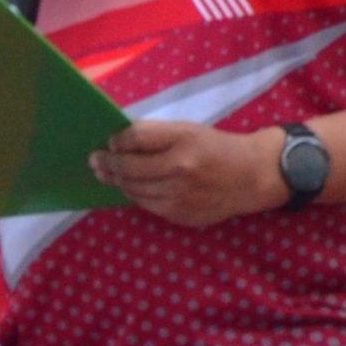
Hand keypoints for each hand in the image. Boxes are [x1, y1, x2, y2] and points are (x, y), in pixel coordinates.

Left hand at [91, 119, 282, 227]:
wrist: (250, 177)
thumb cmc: (216, 147)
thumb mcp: (188, 129)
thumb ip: (155, 132)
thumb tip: (119, 137)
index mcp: (183, 141)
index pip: (136, 138)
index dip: (118, 141)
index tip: (109, 142)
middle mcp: (180, 169)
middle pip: (130, 168)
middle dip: (108, 164)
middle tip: (94, 160)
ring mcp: (179, 196)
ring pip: (135, 190)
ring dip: (118, 182)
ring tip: (106, 174)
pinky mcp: (180, 215)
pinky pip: (148, 205)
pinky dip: (136, 195)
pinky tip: (130, 187)